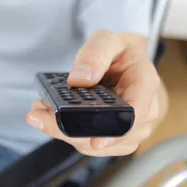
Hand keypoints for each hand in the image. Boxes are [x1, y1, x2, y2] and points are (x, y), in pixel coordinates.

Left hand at [26, 30, 166, 156]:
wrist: (125, 66)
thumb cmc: (119, 54)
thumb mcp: (107, 41)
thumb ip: (95, 54)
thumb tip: (80, 79)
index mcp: (145, 84)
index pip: (135, 113)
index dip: (115, 131)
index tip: (94, 139)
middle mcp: (143, 113)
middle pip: (109, 135)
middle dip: (72, 130)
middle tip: (41, 114)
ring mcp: (131, 131)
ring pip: (96, 145)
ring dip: (65, 133)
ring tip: (40, 113)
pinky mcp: (116, 140)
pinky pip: (91, 145)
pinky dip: (69, 134)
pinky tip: (51, 119)